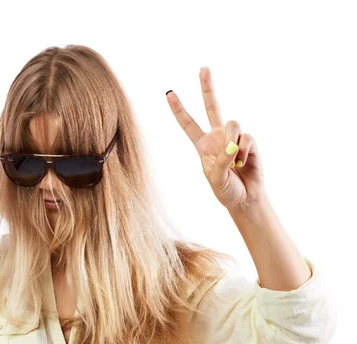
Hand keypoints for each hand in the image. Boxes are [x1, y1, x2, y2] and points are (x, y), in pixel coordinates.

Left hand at [166, 67, 265, 212]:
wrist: (246, 199)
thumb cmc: (226, 190)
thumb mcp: (216, 179)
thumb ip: (220, 162)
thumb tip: (232, 146)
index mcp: (202, 145)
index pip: (188, 124)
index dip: (178, 109)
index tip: (168, 93)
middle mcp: (217, 137)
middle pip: (212, 106)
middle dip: (207, 87)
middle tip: (203, 68)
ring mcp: (234, 138)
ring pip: (232, 124)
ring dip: (232, 142)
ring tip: (234, 159)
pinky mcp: (250, 142)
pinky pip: (246, 138)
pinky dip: (244, 151)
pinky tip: (243, 162)